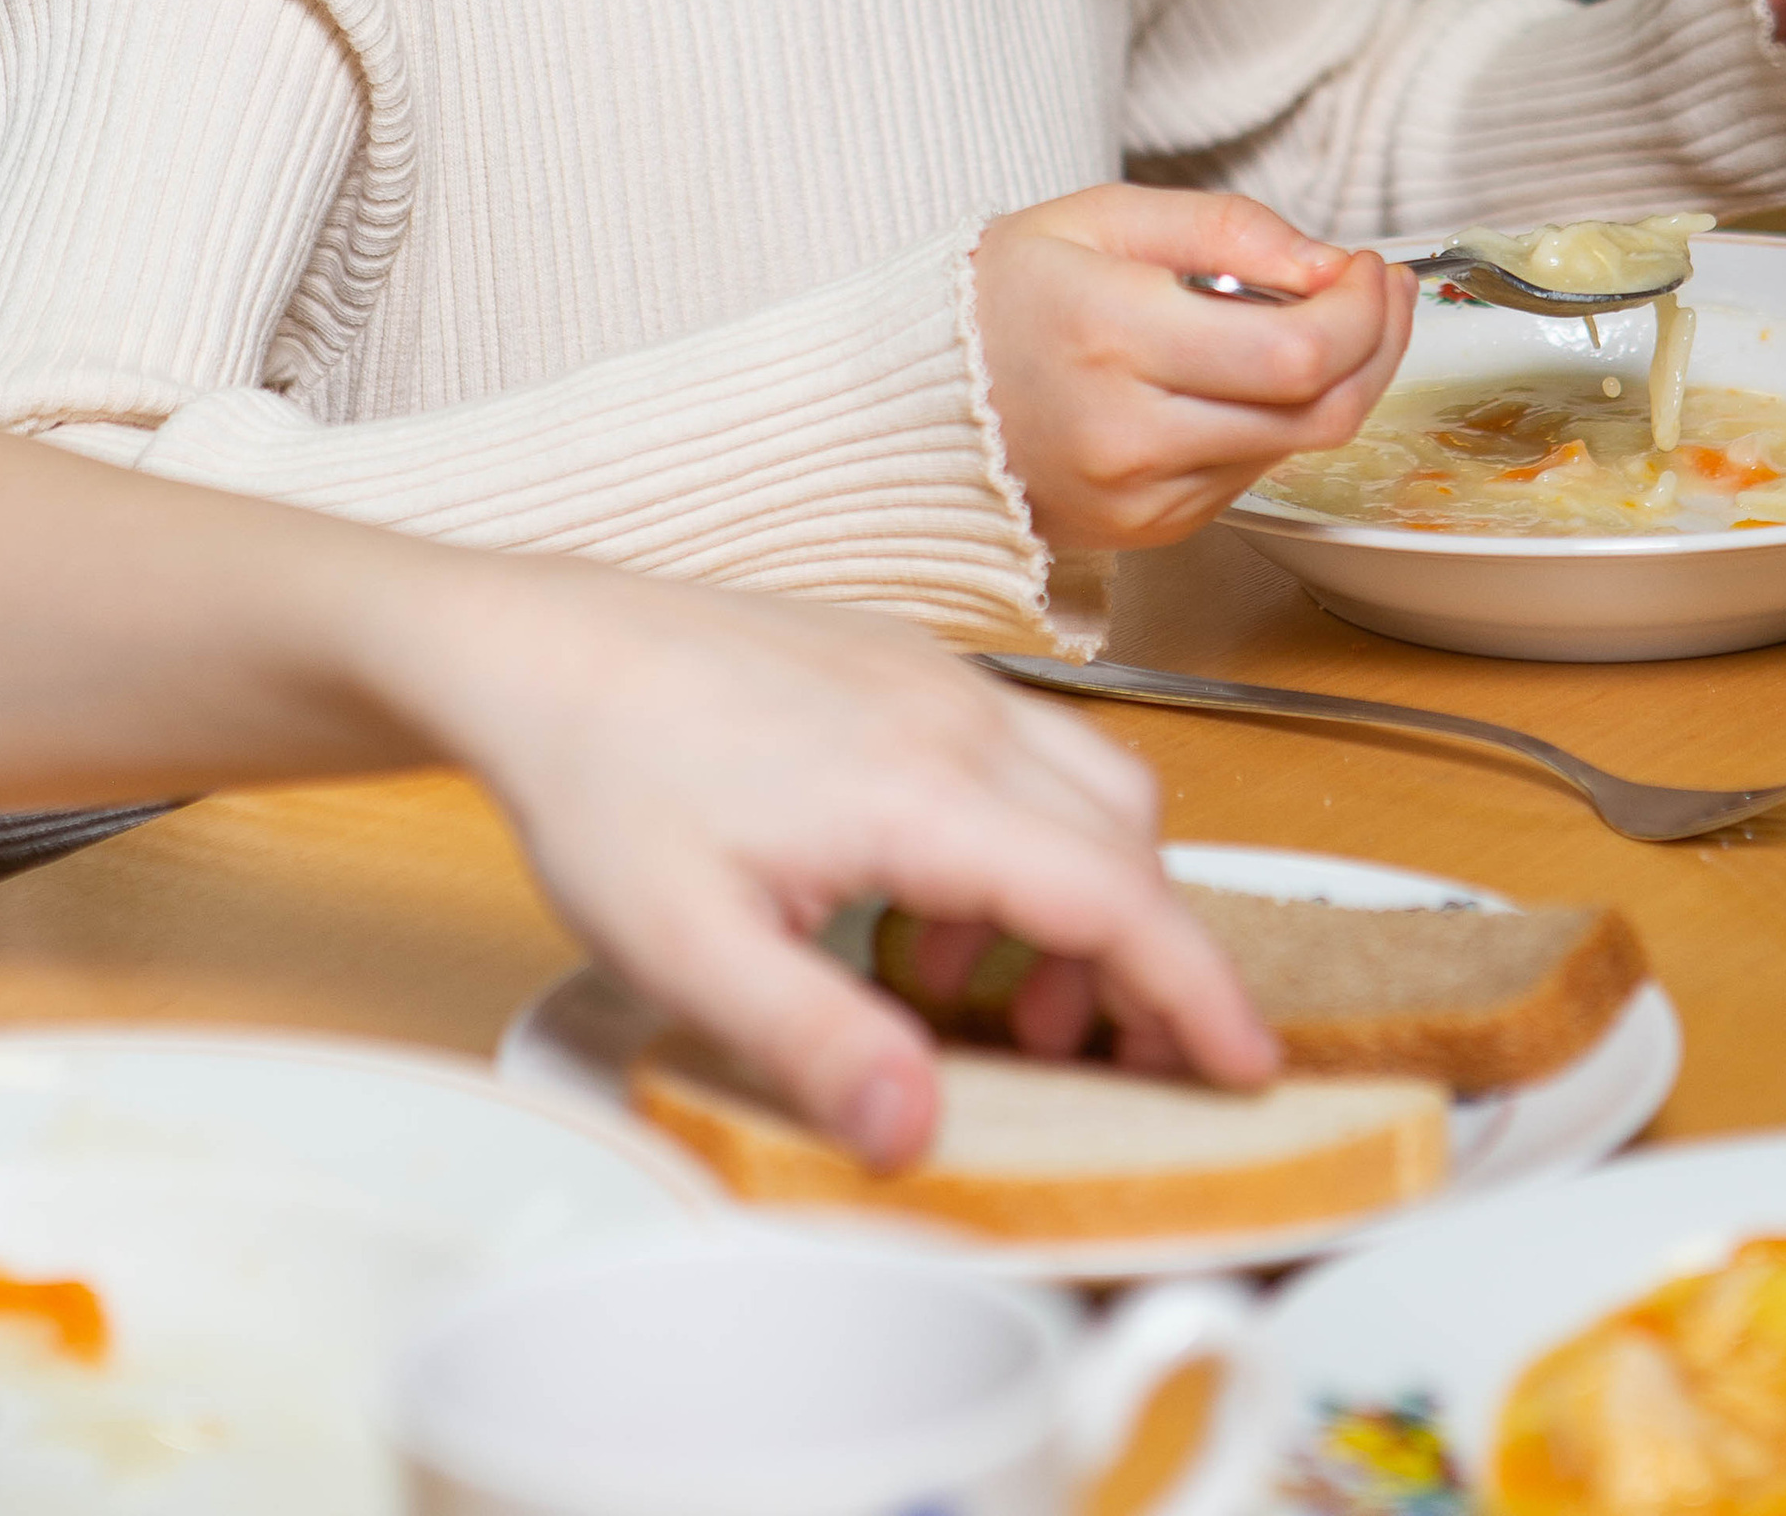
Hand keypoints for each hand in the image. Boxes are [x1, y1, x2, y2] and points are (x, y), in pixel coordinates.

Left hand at [390, 564, 1276, 1167]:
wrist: (539, 647)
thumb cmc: (603, 787)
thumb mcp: (683, 949)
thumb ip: (815, 1045)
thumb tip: (921, 1137)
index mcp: (920, 788)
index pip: (1112, 894)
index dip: (1196, 989)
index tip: (1246, 1068)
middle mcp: (956, 715)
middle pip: (1128, 838)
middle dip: (1146, 960)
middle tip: (1106, 1066)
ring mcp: (935, 677)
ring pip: (1089, 784)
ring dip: (1083, 901)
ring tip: (984, 1004)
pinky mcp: (905, 663)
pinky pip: (1025, 751)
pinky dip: (1027, 843)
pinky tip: (924, 912)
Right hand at [972, 184, 1414, 555]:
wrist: (910, 403)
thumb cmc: (1004, 296)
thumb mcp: (1101, 216)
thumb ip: (1224, 229)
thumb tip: (1328, 266)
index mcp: (1109, 334)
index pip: (1295, 351)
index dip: (1362, 311)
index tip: (1367, 267)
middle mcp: (1125, 431)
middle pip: (1318, 411)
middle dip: (1376, 344)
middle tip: (1377, 291)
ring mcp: (1139, 494)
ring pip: (1297, 449)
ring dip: (1344, 383)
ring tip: (1331, 321)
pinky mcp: (1150, 529)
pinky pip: (1253, 474)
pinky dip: (1280, 421)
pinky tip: (1261, 375)